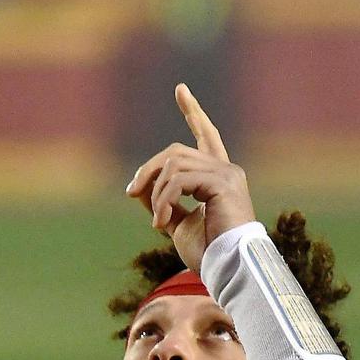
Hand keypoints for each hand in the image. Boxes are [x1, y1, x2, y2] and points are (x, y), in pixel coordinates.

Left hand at [125, 84, 255, 272]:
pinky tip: (161, 224)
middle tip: (131, 192)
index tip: (180, 90)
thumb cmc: (208, 254)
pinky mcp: (223, 183)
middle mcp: (226, 170)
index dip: (193, 112)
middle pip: (176, 152)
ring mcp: (226, 174)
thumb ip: (163, 203)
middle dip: (149, 170)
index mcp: (219, 177)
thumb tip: (139, 188)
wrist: (228, 270)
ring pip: (174, 165)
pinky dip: (164, 201)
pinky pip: (180, 181)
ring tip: (157, 223)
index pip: (205, 136)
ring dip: (156, 194)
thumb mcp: (178, 225)